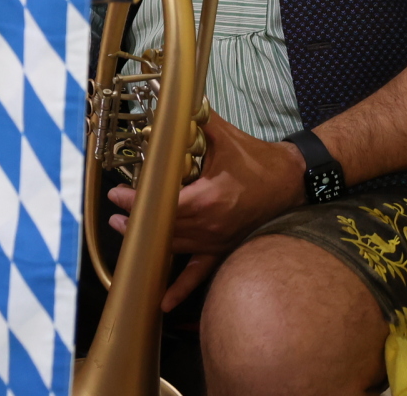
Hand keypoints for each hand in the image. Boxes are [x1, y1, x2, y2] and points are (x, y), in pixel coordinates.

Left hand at [105, 111, 306, 307]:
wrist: (292, 182)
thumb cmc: (257, 160)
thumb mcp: (224, 137)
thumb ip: (196, 121)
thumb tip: (174, 103)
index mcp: (208, 198)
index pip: (163, 203)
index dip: (137, 201)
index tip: (117, 195)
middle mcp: (210, 225)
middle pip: (163, 228)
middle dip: (136, 221)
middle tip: (114, 216)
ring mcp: (216, 241)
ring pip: (174, 247)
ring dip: (148, 243)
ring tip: (124, 234)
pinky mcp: (223, 249)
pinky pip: (200, 273)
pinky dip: (181, 288)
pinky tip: (163, 303)